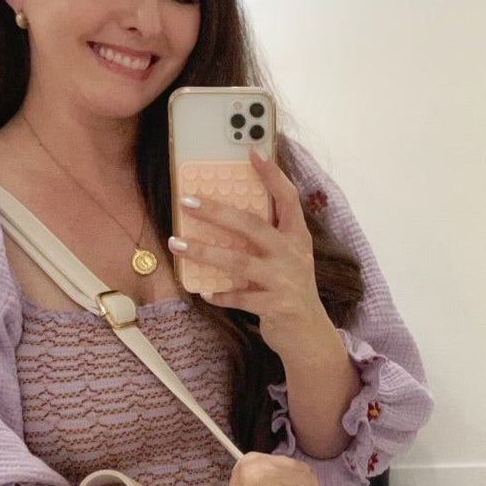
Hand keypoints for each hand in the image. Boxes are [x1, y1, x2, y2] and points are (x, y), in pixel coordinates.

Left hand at [167, 147, 328, 357]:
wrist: (309, 334)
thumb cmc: (290, 290)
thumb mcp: (287, 259)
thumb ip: (267, 237)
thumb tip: (226, 215)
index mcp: (297, 237)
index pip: (288, 198)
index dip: (272, 174)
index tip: (252, 151)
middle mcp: (293, 254)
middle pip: (252, 225)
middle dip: (217, 212)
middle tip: (187, 201)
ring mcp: (285, 280)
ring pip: (238, 261)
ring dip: (204, 252)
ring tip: (177, 244)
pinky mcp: (275, 305)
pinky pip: (239, 297)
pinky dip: (220, 294)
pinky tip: (205, 292)